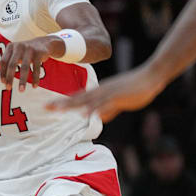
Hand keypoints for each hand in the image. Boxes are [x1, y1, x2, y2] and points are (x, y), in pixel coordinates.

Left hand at [0, 36, 57, 91]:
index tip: (3, 83)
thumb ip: (9, 63)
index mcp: (10, 47)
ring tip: (21, 90)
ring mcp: (29, 49)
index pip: (3, 61)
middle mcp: (19, 47)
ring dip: (22, 81)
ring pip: (24, 67)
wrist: (44, 42)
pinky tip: (34, 86)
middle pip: (12, 64)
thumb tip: (3, 81)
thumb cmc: (26, 52)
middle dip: (9, 78)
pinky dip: (35, 78)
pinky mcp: (39, 53)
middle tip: (8, 88)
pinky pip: (36, 68)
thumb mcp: (16, 53)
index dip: (2, 72)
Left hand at [46, 65, 161, 121]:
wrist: (150, 77)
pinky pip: (104, 104)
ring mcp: (108, 93)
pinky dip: (94, 110)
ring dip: (72, 106)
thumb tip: (99, 118)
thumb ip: (108, 110)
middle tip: (45, 107)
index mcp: (99, 92)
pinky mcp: (118, 97)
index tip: (49, 105)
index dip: (63, 101)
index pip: (77, 97)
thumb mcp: (118, 102)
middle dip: (61, 103)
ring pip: (87, 101)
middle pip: (77, 98)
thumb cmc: (135, 89)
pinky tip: (85, 114)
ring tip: (58, 110)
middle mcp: (100, 91)